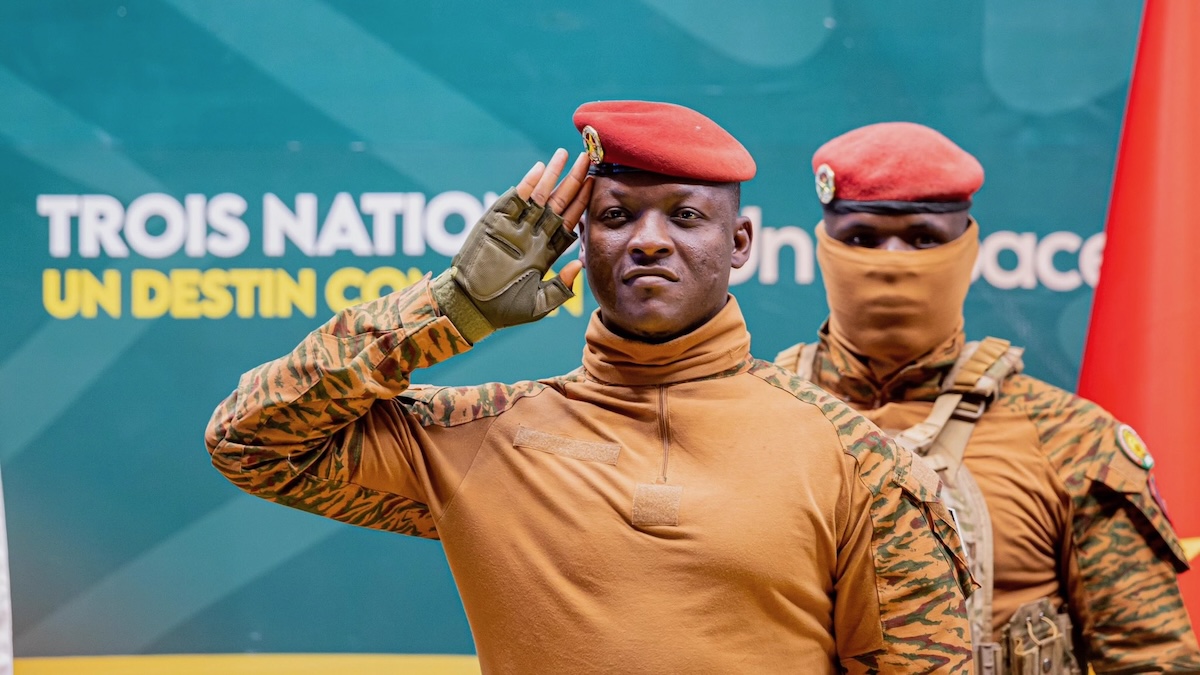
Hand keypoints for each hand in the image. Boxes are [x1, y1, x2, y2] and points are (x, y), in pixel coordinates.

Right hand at [431, 149, 592, 342]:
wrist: (469, 308)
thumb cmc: (503, 311)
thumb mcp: (538, 305)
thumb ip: (560, 287)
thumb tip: (579, 264)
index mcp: (545, 252)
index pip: (569, 222)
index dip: (582, 203)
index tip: (595, 184)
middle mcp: (532, 235)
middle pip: (559, 203)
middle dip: (574, 181)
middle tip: (588, 158)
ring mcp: (514, 227)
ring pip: (539, 196)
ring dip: (552, 175)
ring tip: (565, 154)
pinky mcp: (495, 222)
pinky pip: (514, 200)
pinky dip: (526, 184)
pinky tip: (540, 169)